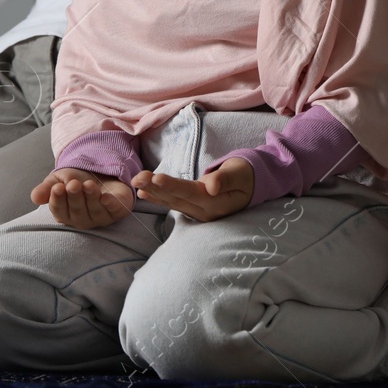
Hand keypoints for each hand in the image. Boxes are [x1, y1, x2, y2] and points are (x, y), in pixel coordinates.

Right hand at [30, 167, 134, 228]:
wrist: (99, 172)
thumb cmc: (76, 180)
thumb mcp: (58, 180)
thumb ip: (46, 188)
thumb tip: (35, 197)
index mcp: (66, 214)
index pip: (59, 211)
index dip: (58, 200)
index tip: (58, 187)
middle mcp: (83, 219)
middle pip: (77, 212)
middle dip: (75, 198)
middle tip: (73, 184)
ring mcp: (100, 217)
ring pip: (95, 211)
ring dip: (91, 198)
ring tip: (88, 184)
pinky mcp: (117, 211)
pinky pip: (115, 211)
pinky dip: (111, 205)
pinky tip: (106, 197)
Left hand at [132, 158, 253, 221]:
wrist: (251, 185)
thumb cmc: (245, 175)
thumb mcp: (239, 174)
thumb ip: (225, 179)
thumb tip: (211, 186)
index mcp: (216, 202)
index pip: (191, 193)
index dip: (172, 186)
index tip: (155, 177)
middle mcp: (204, 212)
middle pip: (177, 199)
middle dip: (155, 188)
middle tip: (137, 178)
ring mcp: (198, 213)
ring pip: (172, 202)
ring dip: (153, 192)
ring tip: (136, 182)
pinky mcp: (193, 210)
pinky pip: (174, 204)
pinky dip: (158, 198)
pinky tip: (143, 194)